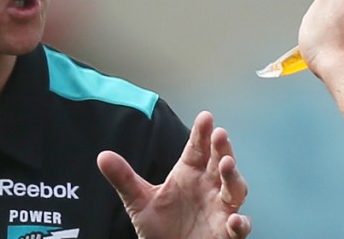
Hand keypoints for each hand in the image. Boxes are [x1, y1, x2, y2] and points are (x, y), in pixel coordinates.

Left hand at [97, 111, 250, 238]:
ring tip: (227, 164)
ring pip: (235, 189)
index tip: (205, 117)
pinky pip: (238, 228)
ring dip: (234, 177)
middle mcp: (209, 187)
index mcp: (190, 173)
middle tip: (219, 134)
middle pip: (220, 163)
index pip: (198, 148)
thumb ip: (124, 179)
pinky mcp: (226, 233)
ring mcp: (220, 209)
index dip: (202, 133)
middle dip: (222, 148)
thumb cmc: (160, 228)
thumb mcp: (139, 202)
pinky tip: (235, 220)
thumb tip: (102, 156)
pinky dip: (241, 224)